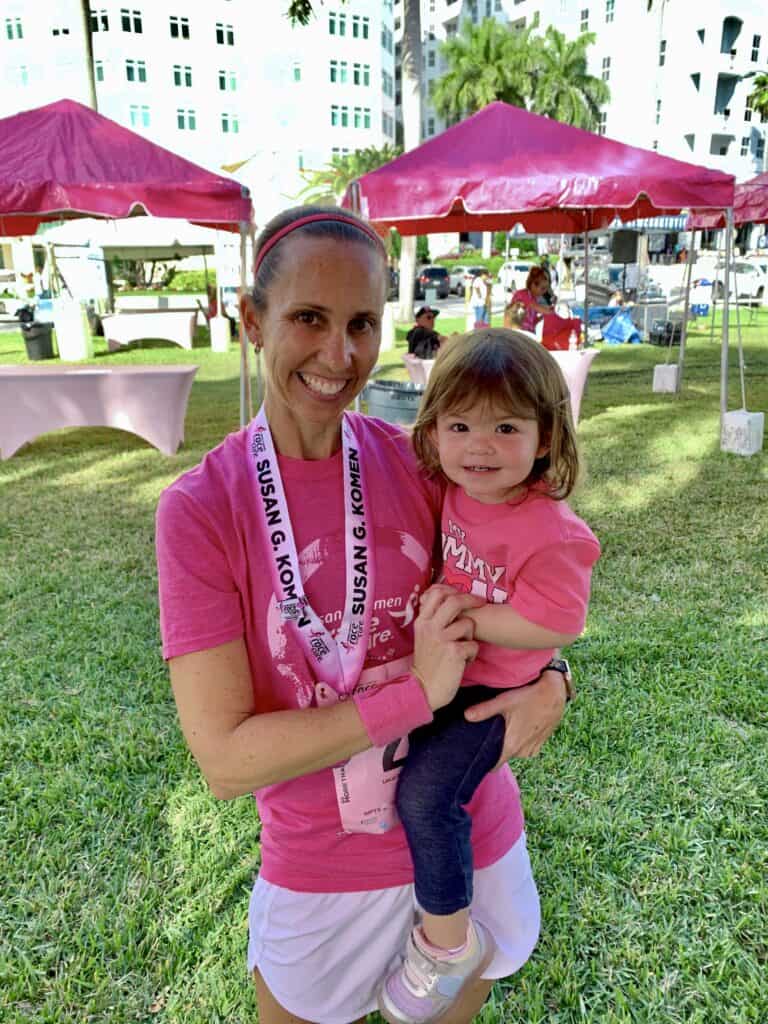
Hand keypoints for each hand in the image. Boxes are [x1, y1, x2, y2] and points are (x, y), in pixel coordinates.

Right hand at [413, 584, 481, 711]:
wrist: (423, 689)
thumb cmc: (428, 663)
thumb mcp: (423, 637)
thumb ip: (433, 620)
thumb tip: (449, 601)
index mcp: (422, 622)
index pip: (436, 593)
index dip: (453, 590)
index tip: (462, 596)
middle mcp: (430, 627)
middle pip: (454, 601)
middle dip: (471, 600)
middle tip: (481, 603)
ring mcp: (442, 639)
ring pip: (468, 624)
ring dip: (470, 637)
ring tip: (462, 648)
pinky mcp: (454, 652)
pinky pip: (474, 645)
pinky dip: (472, 655)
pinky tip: (463, 662)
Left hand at [464, 670, 566, 766]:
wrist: (556, 693)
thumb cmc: (530, 696)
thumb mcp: (504, 701)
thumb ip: (484, 710)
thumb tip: (466, 716)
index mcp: (512, 745)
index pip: (494, 765)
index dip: (484, 761)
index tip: (475, 754)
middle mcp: (523, 752)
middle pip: (503, 757)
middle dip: (494, 749)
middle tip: (486, 735)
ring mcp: (533, 748)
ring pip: (514, 752)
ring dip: (508, 744)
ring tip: (502, 729)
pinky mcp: (541, 743)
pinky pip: (525, 747)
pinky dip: (520, 741)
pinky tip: (517, 727)